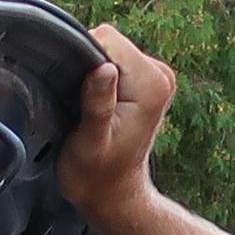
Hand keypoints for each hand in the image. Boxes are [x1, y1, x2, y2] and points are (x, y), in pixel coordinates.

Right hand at [58, 26, 176, 233]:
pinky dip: (96, 78)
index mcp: (151, 84)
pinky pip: (112, 61)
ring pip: (108, 50)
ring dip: (90, 75)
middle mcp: (159, 74)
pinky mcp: (143, 79)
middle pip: (108, 42)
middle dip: (86, 68)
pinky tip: (93, 104)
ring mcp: (154, 75)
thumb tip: (103, 67)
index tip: (76, 94)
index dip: (81, 59)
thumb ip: (98, 104)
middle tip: (81, 107)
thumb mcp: (91, 143)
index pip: (107, 40)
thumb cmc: (97, 176)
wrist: (112, 194)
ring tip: (87, 109)